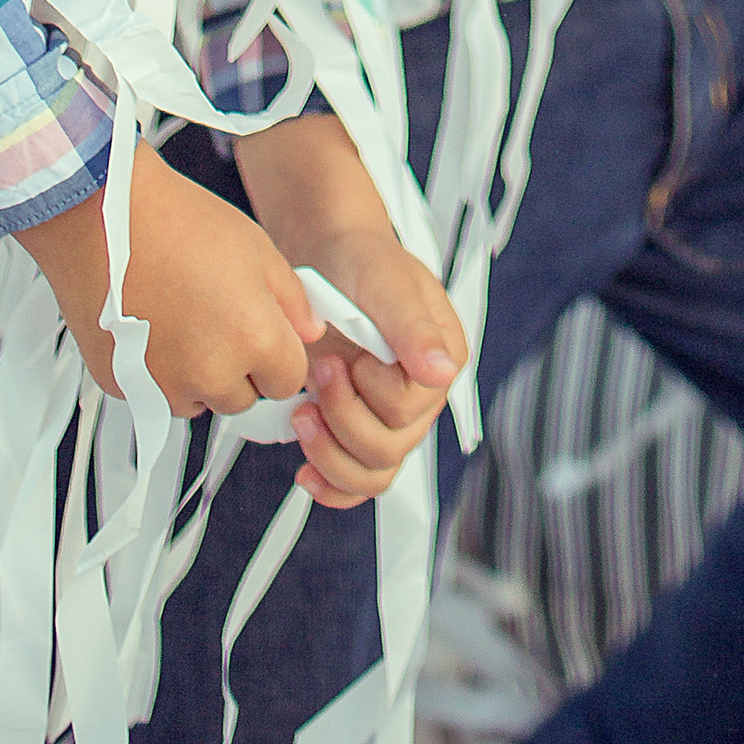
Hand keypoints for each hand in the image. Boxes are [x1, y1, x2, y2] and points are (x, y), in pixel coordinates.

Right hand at [9, 142, 320, 414]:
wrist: (106, 213)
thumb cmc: (180, 222)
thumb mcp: (257, 248)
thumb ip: (293, 300)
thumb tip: (309, 333)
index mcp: (253, 340)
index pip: (289, 381)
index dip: (280, 355)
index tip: (265, 334)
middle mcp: (210, 375)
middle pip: (244, 398)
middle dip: (240, 368)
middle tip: (218, 318)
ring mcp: (163, 386)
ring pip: (199, 401)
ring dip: (199, 377)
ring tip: (182, 318)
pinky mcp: (123, 387)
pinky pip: (156, 395)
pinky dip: (158, 374)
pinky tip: (151, 325)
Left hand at [283, 219, 466, 510]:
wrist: (331, 260)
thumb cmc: (363, 264)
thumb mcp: (386, 283)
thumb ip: (412, 326)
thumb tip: (441, 371)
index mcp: (443, 360)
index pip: (408, 407)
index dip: (368, 388)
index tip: (345, 354)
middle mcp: (423, 397)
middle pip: (387, 447)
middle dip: (341, 415)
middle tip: (319, 370)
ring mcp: (391, 420)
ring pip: (370, 472)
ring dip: (328, 451)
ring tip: (301, 412)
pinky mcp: (360, 432)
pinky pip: (355, 483)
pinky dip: (330, 484)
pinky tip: (305, 472)